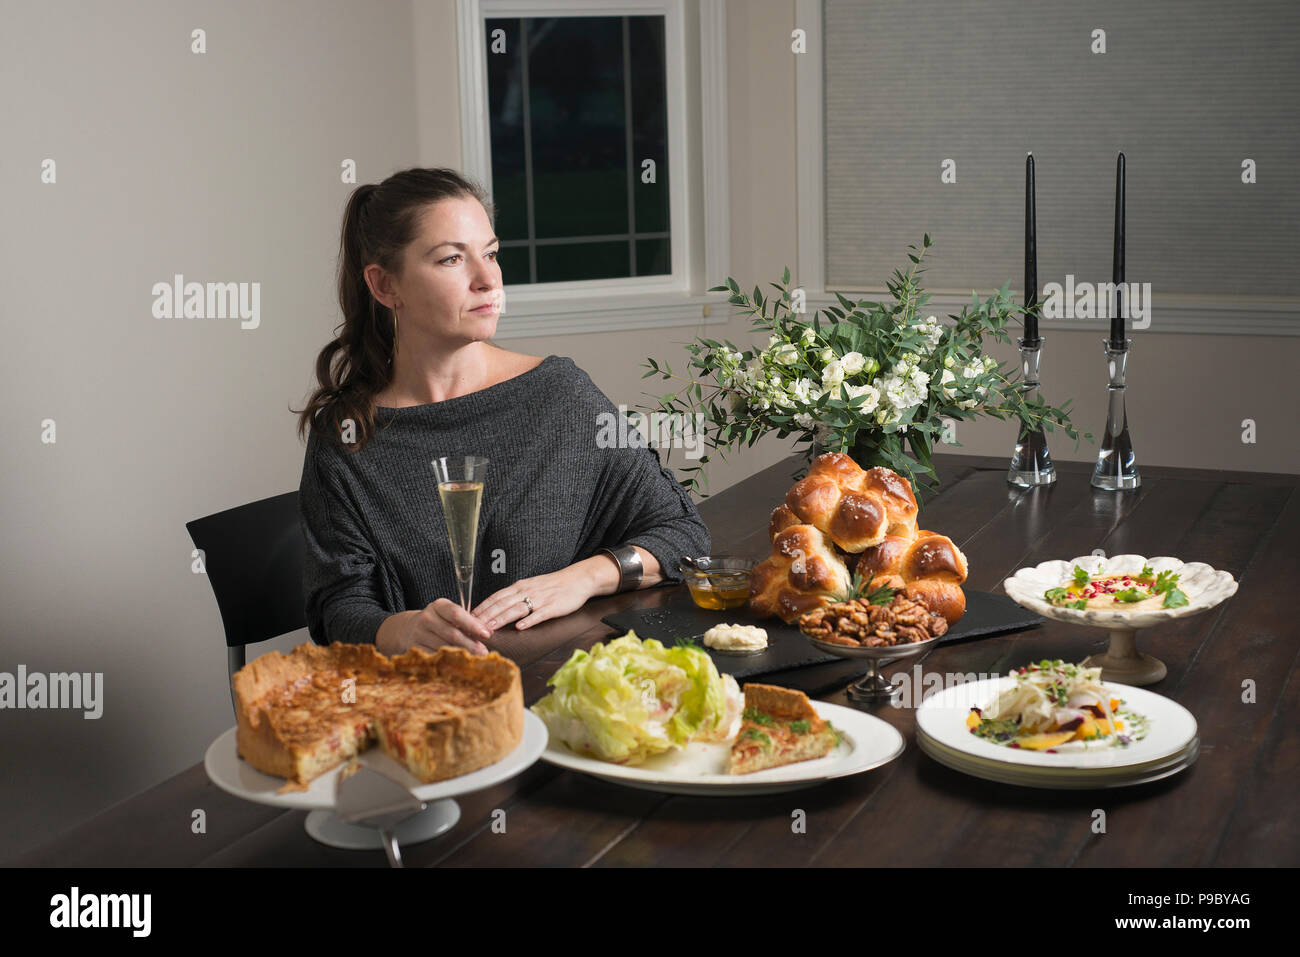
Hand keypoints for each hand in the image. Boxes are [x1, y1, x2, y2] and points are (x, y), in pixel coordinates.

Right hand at [386, 599, 492, 654]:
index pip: (456, 614)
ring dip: (462, 656)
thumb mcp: (450, 615)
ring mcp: (419, 634)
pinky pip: (435, 657)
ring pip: (445, 648)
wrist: (410, 628)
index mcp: (438, 606)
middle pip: (453, 634)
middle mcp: (426, 618)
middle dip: (471, 645)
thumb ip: (467, 621)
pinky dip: (449, 662)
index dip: (473, 625)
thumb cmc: (439, 621)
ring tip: (475, 660)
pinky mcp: (415, 649)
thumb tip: (487, 632)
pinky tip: (458, 665)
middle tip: (485, 654)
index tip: (488, 634)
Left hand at [472, 564, 600, 630]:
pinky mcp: (553, 606)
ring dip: (502, 618)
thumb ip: (515, 596)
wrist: (578, 579)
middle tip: (472, 626)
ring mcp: (540, 599)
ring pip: (517, 609)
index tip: (468, 617)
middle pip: (503, 603)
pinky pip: (539, 614)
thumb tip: (496, 609)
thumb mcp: (530, 586)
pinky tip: (520, 627)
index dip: (482, 607)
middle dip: (486, 615)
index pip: (496, 597)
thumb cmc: (553, 585)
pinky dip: (529, 620)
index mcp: (520, 586)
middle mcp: (527, 591)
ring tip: (490, 628)